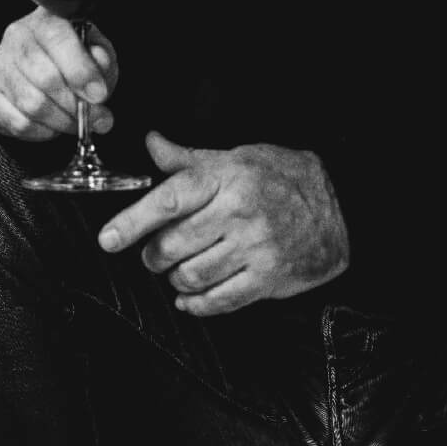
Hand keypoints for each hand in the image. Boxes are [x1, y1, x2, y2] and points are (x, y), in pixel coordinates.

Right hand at [0, 5, 118, 138]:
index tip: (99, 95)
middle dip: (75, 105)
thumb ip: (101, 62)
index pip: (58, 39)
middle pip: (45, 78)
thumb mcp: (96, 52)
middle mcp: (16, 37)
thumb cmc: (74, 59)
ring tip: (75, 123)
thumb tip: (96, 87)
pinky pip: (17, 123)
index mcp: (46, 20)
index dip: (81, 72)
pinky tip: (51, 125)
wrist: (49, 65)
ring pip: (31, 104)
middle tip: (94, 117)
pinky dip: (42, 132)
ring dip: (61, 122)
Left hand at [97, 132, 349, 316]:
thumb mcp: (234, 157)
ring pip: (192, 275)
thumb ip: (187, 158)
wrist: (339, 205)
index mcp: (225, 177)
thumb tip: (150, 142)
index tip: (107, 239)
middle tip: (152, 254)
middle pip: (174, 244)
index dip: (132, 221)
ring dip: (174, 278)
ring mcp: (255, 247)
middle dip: (153, 254)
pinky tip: (190, 297)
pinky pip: (221, 300)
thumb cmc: (279, 177)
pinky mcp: (269, 277)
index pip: (168, 200)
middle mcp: (238, 211)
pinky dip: (197, 303)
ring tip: (175, 271)